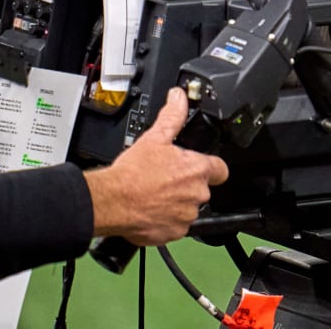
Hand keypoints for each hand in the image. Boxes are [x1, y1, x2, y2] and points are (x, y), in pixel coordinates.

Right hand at [84, 87, 228, 245]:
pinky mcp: (174, 233)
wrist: (111, 202)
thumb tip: (179, 98)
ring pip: (187, 208)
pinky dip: (165, 220)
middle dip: (186, 185)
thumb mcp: (154, 138)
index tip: (200, 167)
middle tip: (165, 180)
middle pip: (201, 188)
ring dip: (176, 203)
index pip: (220, 168)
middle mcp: (197, 194)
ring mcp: (186, 215)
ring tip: (155, 195)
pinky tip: (150, 210)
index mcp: (197, 170)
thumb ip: (172, 116)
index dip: (211, 166)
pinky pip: (175, 226)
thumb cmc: (131, 174)